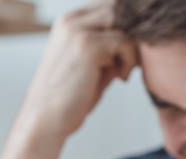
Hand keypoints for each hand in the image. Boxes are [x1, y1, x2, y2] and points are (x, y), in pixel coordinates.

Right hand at [18, 2, 136, 141]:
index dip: (128, 28)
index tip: (130, 55)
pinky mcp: (87, 45)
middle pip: (119, 10)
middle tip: (133, 63)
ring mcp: (77, 30)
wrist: (46, 120)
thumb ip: (110, 51)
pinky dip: (129, 60)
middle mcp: (71, 20)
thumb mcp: (92, 68)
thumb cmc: (70, 99)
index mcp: (69, 22)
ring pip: (124, 22)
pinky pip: (124, 41)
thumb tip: (139, 42)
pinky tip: (121, 78)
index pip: (110, 7)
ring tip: (123, 71)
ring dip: (132, 47)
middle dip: (133, 35)